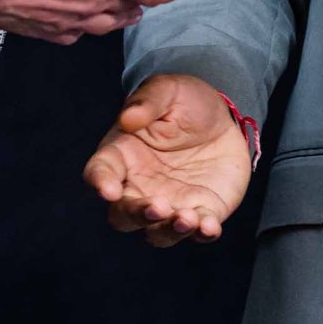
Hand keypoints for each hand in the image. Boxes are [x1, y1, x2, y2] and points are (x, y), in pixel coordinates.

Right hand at [0, 0, 185, 43]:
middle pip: (133, 8)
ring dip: (120, 15)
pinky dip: (85, 24)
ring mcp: (73, 22)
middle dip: (145, 0)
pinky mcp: (49, 31)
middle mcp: (97, 4)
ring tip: (124, 8)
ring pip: (108, 24)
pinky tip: (78, 16)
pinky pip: (77, 32)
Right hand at [81, 73, 252, 247]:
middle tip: (157, 206)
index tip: (108, 190)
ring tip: (187, 218)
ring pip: (157, 232)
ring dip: (169, 230)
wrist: (222, 117)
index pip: (100, 173)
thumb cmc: (185, 102)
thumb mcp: (168, 90)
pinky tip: (209, 225)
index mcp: (121, 156)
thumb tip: (128, 117)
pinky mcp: (200, 212)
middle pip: (123, 215)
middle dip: (137, 215)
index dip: (100, 183)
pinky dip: (201, 233)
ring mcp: (169, 204)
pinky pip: (197, 231)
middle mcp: (139, 187)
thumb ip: (148, 101)